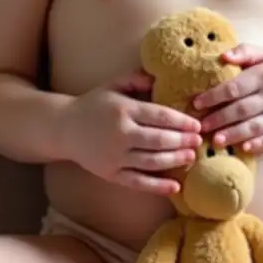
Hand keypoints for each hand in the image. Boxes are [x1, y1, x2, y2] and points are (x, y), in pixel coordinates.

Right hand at [64, 71, 201, 193]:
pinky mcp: (111, 174)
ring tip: (191, 157)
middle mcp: (120, 134)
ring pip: (152, 162)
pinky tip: (175, 186)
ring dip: (175, 161)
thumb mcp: (112, 86)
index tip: (196, 124)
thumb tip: (160, 76)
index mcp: (123, 110)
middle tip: (199, 141)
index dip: (181, 121)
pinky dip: (158, 186)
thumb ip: (136, 80)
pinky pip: (138, 182)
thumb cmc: (93, 105)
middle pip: (159, 140)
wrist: (63, 129)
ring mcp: (115, 157)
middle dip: (183, 141)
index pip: (159, 116)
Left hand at [192, 45, 262, 154]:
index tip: (196, 103)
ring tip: (214, 139)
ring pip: (252, 127)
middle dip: (217, 118)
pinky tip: (242, 148)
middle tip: (200, 125)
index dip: (213, 96)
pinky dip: (255, 145)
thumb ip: (245, 52)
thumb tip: (223, 56)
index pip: (234, 87)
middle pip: (240, 109)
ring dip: (231, 134)